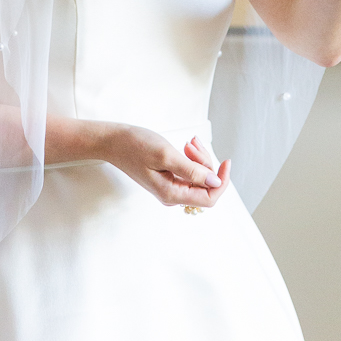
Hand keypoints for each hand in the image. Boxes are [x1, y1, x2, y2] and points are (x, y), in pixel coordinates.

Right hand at [103, 124, 230, 208]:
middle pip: (205, 186)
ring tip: (189, 142)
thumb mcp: (166, 155)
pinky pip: (189, 172)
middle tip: (192, 144)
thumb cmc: (135, 146)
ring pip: (199, 177)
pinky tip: (187, 146)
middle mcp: (172, 195)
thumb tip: (215, 182)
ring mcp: (170, 187)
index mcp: (171, 194)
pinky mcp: (168, 178)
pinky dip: (192, 158)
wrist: (114, 141)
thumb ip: (192, 171)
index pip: (209, 199)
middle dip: (205, 162)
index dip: (221, 181)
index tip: (226, 161)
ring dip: (199, 158)